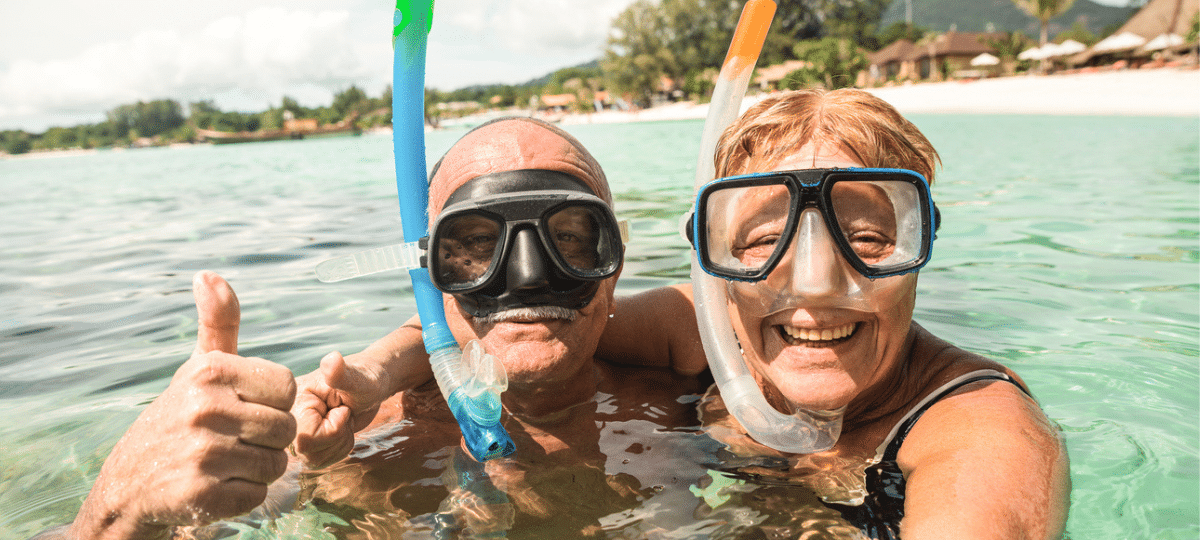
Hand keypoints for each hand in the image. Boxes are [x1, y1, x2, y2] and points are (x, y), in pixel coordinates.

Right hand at [69, 271, 296, 539]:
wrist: (128, 485)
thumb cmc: (179, 418)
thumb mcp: (198, 368)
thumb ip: (218, 324)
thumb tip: (208, 274)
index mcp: (210, 371)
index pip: (287, 386)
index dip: (272, 402)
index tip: (241, 407)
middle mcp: (204, 407)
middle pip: (287, 429)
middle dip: (267, 440)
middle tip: (231, 441)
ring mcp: (202, 452)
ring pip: (276, 465)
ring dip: (256, 470)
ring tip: (222, 463)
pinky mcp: (200, 494)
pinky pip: (258, 495)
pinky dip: (243, 497)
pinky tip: (214, 486)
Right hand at [291, 350, 390, 468]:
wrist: (370, 386)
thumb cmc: (366, 380)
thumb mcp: (358, 379)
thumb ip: (342, 374)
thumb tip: (331, 359)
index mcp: (293, 400)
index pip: (306, 438)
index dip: (333, 429)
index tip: (341, 408)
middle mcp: (289, 417)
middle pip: (308, 453)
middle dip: (337, 437)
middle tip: (343, 414)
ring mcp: (295, 431)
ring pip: (314, 460)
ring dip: (339, 444)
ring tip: (342, 420)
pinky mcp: (305, 442)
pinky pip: (320, 462)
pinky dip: (339, 449)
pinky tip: (341, 428)